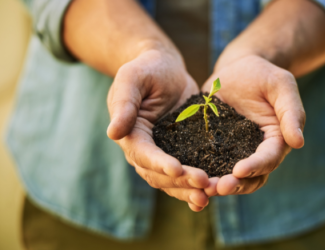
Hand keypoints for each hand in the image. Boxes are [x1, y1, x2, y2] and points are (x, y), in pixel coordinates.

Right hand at [107, 48, 215, 210]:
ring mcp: (163, 153)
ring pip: (172, 180)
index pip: (142, 153)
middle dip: (180, 181)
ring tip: (210, 195)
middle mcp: (144, 149)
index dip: (159, 163)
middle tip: (203, 184)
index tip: (177, 169)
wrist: (165, 69)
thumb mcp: (133, 78)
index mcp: (130, 133)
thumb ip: (124, 103)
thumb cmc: (147, 68)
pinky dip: (195, 185)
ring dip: (189, 189)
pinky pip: (186, 172)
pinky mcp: (181, 151)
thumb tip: (113, 133)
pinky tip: (211, 194)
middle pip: (158, 173)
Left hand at [202, 54, 305, 195]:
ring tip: (202, 188)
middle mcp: (255, 151)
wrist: (237, 69)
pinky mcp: (214, 146)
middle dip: (235, 185)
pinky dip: (201, 172)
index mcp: (276, 140)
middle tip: (217, 188)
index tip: (239, 170)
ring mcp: (234, 151)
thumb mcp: (281, 86)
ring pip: (229, 176)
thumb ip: (291, 112)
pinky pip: (208, 163)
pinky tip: (186, 176)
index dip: (255, 166)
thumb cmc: (263, 74)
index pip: (269, 158)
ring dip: (217, 184)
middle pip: (250, 177)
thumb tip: (298, 143)